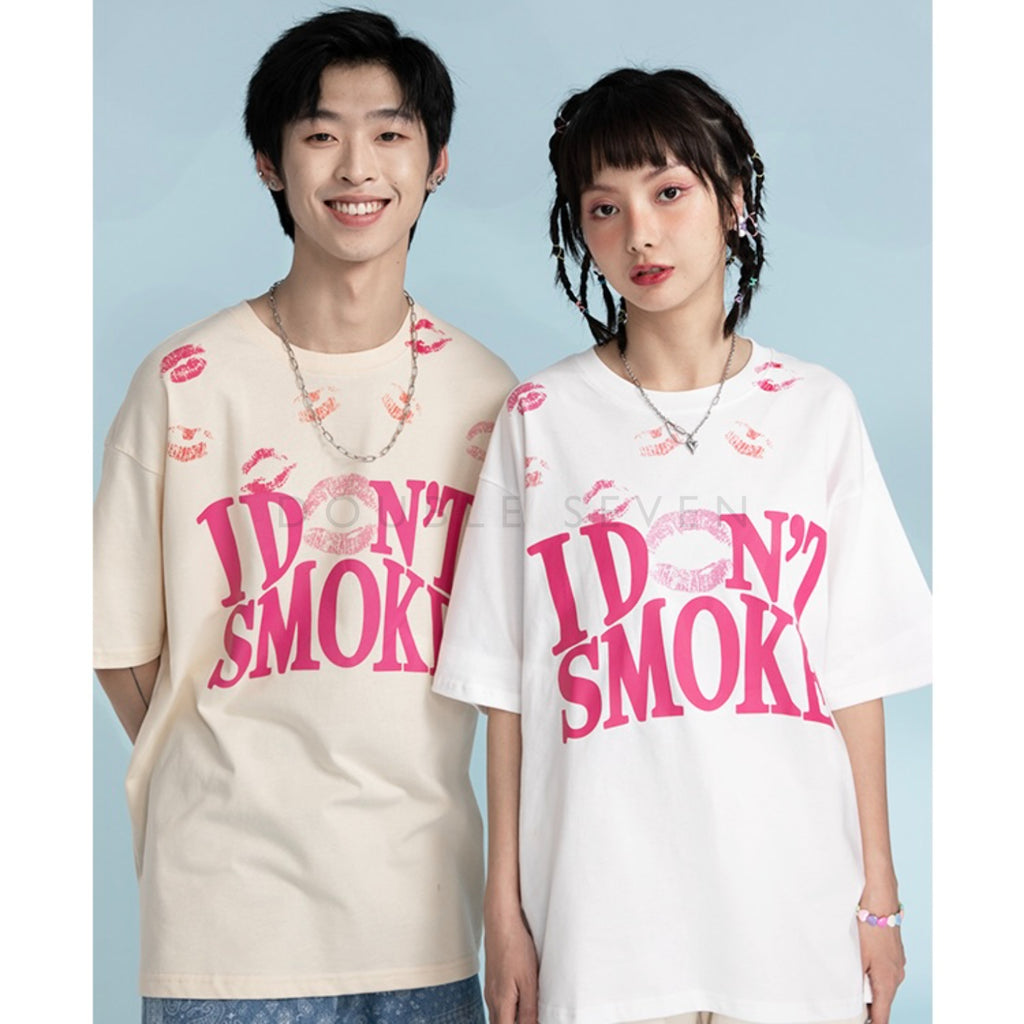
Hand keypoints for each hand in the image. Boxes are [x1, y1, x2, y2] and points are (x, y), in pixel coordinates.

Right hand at [484, 908, 538, 1023]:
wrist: (501, 922)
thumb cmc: (516, 948)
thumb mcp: (529, 981)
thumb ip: (529, 1010)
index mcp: (501, 1003)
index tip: (531, 1023)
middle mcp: (491, 999)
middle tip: (532, 1018)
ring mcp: (490, 990)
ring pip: (499, 1016)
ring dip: (511, 1020)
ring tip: (529, 1014)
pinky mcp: (493, 980)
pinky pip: (498, 1004)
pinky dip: (508, 1010)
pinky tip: (520, 1002)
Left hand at [860, 921, 905, 1023]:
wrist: (881, 901)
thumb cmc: (868, 927)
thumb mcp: (858, 957)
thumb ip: (856, 979)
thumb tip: (852, 996)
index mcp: (887, 982)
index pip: (882, 1016)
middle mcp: (897, 976)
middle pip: (883, 1003)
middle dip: (870, 1009)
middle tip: (855, 1012)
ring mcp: (898, 965)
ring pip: (884, 987)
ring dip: (872, 991)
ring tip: (856, 994)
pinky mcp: (895, 955)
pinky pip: (886, 973)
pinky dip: (875, 978)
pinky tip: (863, 971)